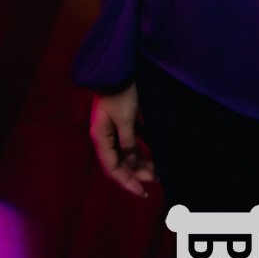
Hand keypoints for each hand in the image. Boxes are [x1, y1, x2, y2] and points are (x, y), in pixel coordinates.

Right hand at [89, 82, 156, 196]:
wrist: (118, 66)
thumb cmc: (120, 92)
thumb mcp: (125, 119)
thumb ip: (129, 143)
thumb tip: (133, 164)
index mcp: (100, 137)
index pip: (112, 168)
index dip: (127, 181)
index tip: (142, 192)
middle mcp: (104, 134)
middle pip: (120, 161)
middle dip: (137, 172)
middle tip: (157, 178)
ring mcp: (112, 125)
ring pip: (126, 150)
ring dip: (141, 159)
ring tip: (158, 167)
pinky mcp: (121, 116)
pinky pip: (131, 137)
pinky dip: (142, 145)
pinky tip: (155, 149)